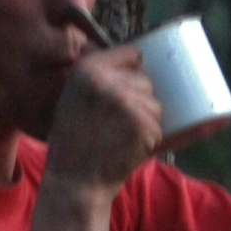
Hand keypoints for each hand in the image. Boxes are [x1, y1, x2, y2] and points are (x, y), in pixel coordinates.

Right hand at [44, 47, 160, 192]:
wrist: (75, 180)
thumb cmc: (73, 141)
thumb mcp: (71, 98)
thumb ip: (91, 76)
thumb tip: (108, 49)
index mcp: (87, 69)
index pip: (132, 53)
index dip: (135, 69)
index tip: (131, 85)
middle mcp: (106, 80)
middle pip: (146, 81)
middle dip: (140, 101)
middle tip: (118, 124)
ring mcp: (127, 102)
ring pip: (155, 105)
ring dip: (146, 122)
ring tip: (121, 137)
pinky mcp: (143, 124)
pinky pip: (159, 127)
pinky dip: (150, 140)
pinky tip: (128, 148)